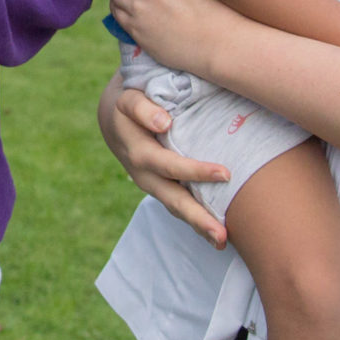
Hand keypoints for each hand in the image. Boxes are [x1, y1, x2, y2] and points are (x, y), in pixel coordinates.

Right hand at [99, 74, 230, 248]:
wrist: (113, 117)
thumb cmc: (129, 101)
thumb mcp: (128, 98)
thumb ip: (142, 108)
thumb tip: (164, 123)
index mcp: (138, 152)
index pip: (169, 165)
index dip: (195, 171)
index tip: (225, 174)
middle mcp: (144, 175)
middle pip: (172, 199)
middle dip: (197, 217)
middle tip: (222, 234)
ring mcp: (152, 185)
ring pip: (175, 208)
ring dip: (198, 226)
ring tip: (222, 242)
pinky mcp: (160, 188)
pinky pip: (178, 206)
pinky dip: (196, 220)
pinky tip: (216, 234)